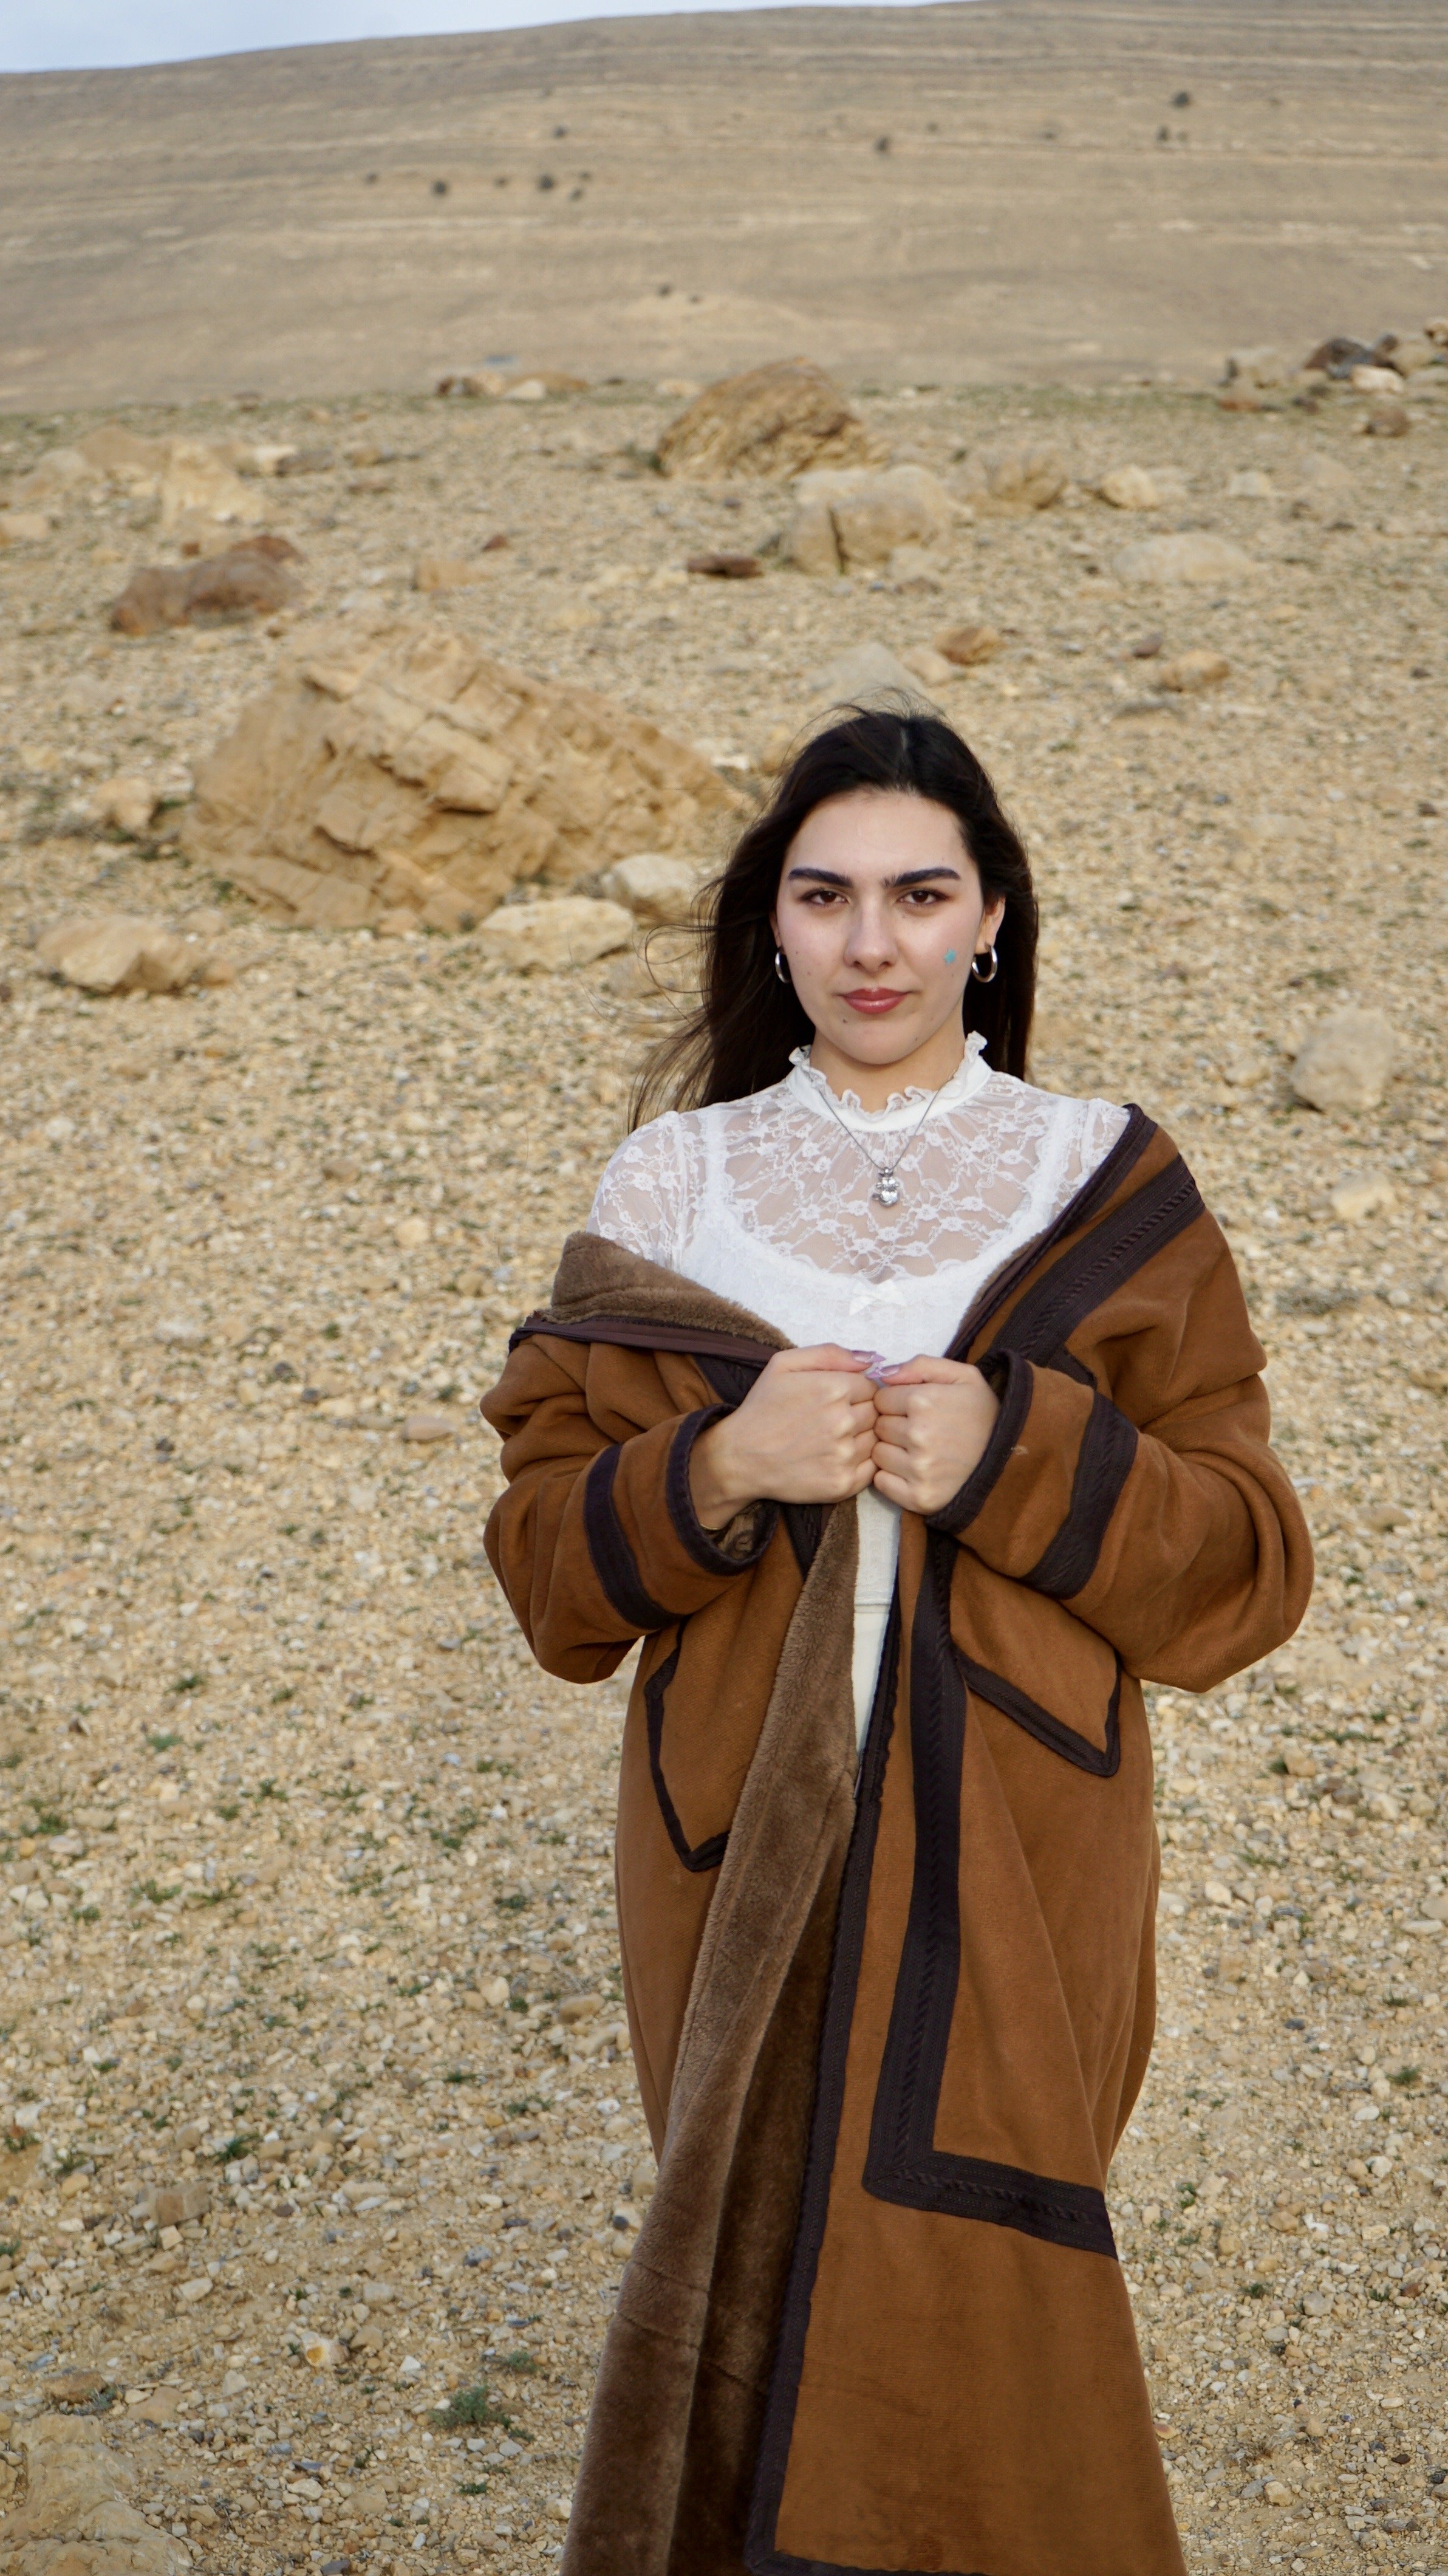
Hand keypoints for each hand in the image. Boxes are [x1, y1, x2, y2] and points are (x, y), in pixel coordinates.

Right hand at [688, 1345, 878, 1527]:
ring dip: (861, 1438)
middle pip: (876, 1413)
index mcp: (834, 1388)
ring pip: (876, 1439)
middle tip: (833, 1420)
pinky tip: (836, 1458)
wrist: (740, 1457)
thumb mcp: (784, 1364)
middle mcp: (843, 1421)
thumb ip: (830, 1354)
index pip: (872, 1386)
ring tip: (831, 1439)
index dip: (856, 1392)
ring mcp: (845, 1455)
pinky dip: (860, 1463)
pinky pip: (872, 1468)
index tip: (837, 1400)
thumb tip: (871, 1360)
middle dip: (860, 1413)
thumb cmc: (762, 1408)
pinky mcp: (843, 1484)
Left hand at [870, 1355, 999, 1515]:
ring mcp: (918, 1469)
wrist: (1012, 1460)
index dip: (895, 1402)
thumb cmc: (984, 1415)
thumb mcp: (964, 1376)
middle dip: (893, 1426)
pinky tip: (915, 1472)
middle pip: (878, 1426)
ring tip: (919, 1451)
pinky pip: (881, 1483)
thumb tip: (882, 1374)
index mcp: (924, 1401)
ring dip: (892, 1452)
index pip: (881, 1399)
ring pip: (878, 1454)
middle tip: (919, 1431)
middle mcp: (918, 1435)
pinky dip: (892, 1478)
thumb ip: (922, 1365)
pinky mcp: (919, 1498)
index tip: (914, 1409)